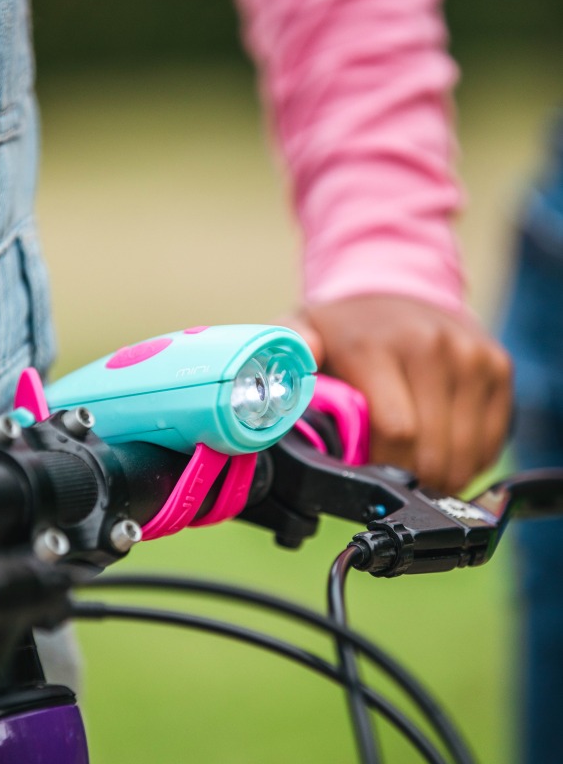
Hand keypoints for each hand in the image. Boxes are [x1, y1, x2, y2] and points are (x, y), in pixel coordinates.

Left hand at [285, 295, 511, 492]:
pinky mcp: (498, 366)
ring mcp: (470, 356)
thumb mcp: (302, 334)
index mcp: (376, 347)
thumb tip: (265, 396)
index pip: (396, 433)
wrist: (395, 284)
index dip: (384, 468)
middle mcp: (431, 346)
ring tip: (416, 464)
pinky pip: (492, 441)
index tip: (369, 473)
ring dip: (442, 474)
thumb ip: (285, 365)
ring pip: (466, 453)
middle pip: (433, 451)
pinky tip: (443, 445)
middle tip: (392, 476)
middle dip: (411, 478)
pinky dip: (470, 458)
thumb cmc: (345, 327)